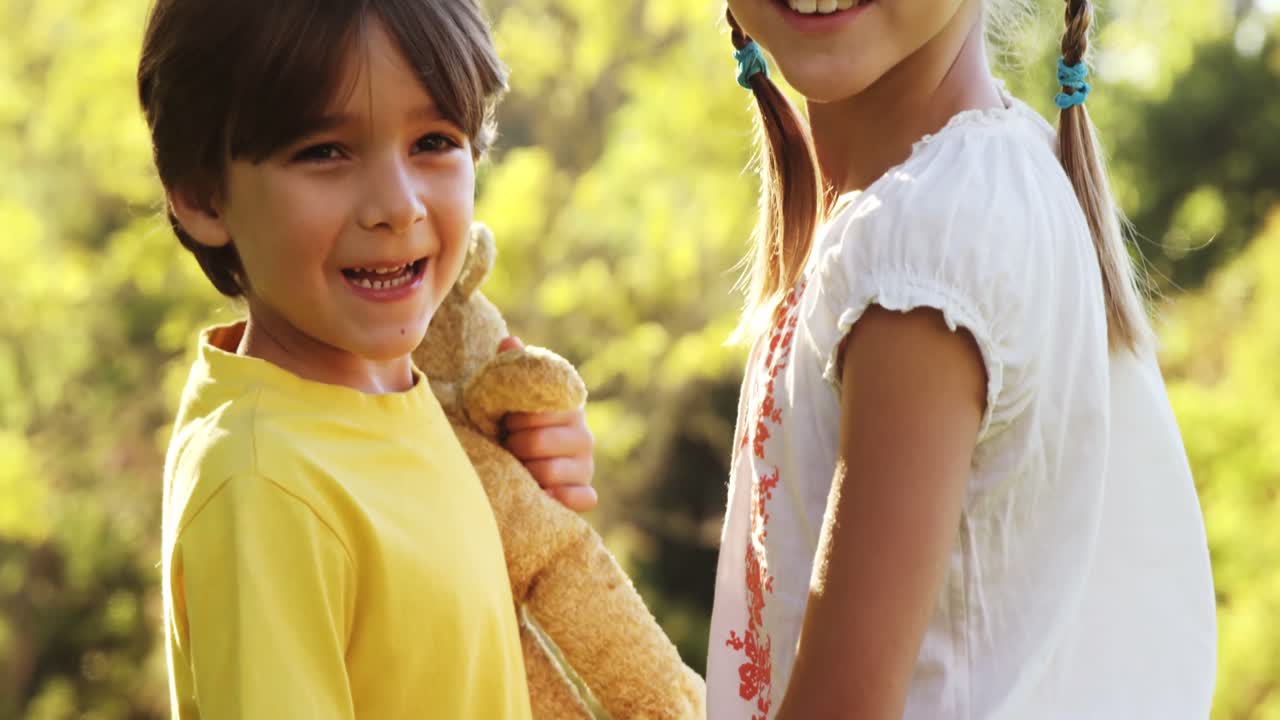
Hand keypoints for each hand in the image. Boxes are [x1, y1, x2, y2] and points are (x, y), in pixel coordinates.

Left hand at [497, 337, 597, 512]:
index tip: (506, 421)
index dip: (514, 419)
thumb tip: (509, 342)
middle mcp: (584, 435)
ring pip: (549, 473)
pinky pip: (579, 499)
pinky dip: (558, 498)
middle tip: (508, 448)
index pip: (538, 412)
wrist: (521, 464)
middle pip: (537, 443)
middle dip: (514, 447)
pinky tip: (541, 494)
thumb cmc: (512, 424)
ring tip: (517, 469)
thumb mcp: (510, 395)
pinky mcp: (586, 493)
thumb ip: (513, 369)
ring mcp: (586, 466)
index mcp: (569, 406)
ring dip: (526, 474)